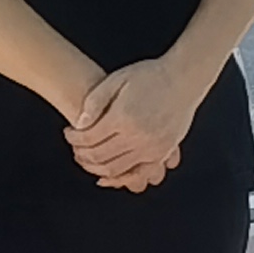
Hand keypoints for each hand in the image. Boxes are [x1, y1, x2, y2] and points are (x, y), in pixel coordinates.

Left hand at [67, 51, 206, 185]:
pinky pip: (137, 172)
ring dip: (96, 168)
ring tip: (90, 157)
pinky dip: (121, 177)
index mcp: (123, 117)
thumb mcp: (117, 79)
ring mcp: (151, 147)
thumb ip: (95, 101)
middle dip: (80, 154)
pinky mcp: (162, 152)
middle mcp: (137, 136)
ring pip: (114, 169)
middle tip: (76, 147)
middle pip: (98, 156)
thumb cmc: (151, 75)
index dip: (72, 138)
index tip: (69, 133)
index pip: (87, 138)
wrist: (184, 78)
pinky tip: (110, 173)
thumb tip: (79, 124)